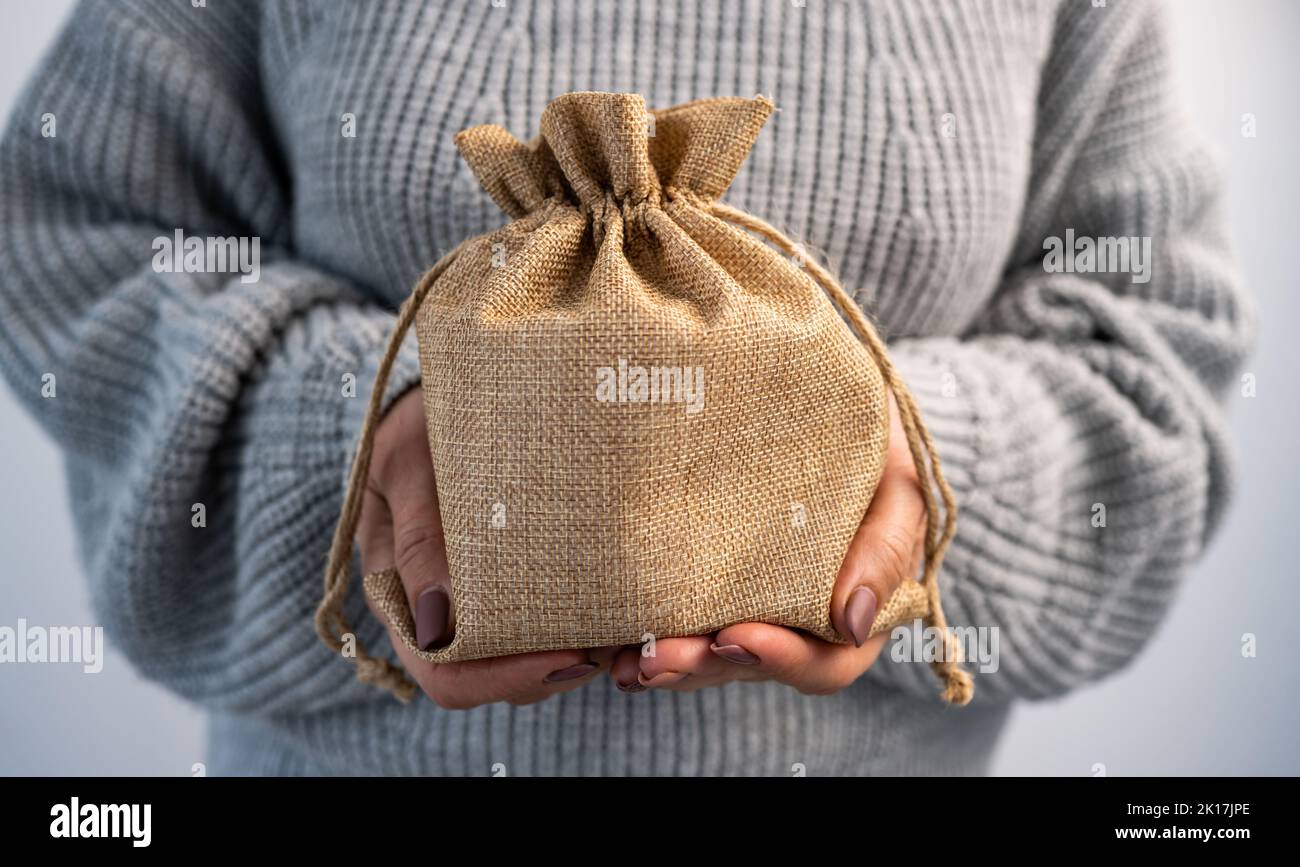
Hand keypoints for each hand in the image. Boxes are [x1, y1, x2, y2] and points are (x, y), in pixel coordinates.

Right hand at [358, 388, 615, 709]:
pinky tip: (627, 601)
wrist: (438, 401)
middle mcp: (442, 616)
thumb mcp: (407, 467)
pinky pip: (557, 626)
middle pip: (501, 679)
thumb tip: (439, 623)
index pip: (446, 675)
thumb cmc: (415, 426)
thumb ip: (419, 536)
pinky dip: (592, 623)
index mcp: (401, 598)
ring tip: (629, 622)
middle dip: (558, 669)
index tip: (565, 654)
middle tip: (615, 641)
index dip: (503, 678)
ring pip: (534, 662)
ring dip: (582, 652)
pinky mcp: (522, 587)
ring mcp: (483, 605)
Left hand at [609, 393, 923, 694]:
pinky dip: (633, 628)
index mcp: (851, 614)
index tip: (733, 636)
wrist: (825, 399)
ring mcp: (744, 604)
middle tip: (649, 660)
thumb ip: (885, 546)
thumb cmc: (872, 442)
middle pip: (746, 667)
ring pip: (700, 652)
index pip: (823, 663)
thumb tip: (853, 623)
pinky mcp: (700, 578)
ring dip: (660, 660)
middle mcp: (794, 622)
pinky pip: (668, 614)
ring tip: (617, 659)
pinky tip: (598, 634)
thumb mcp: (897, 484)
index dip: (779, 659)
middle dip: (698, 667)